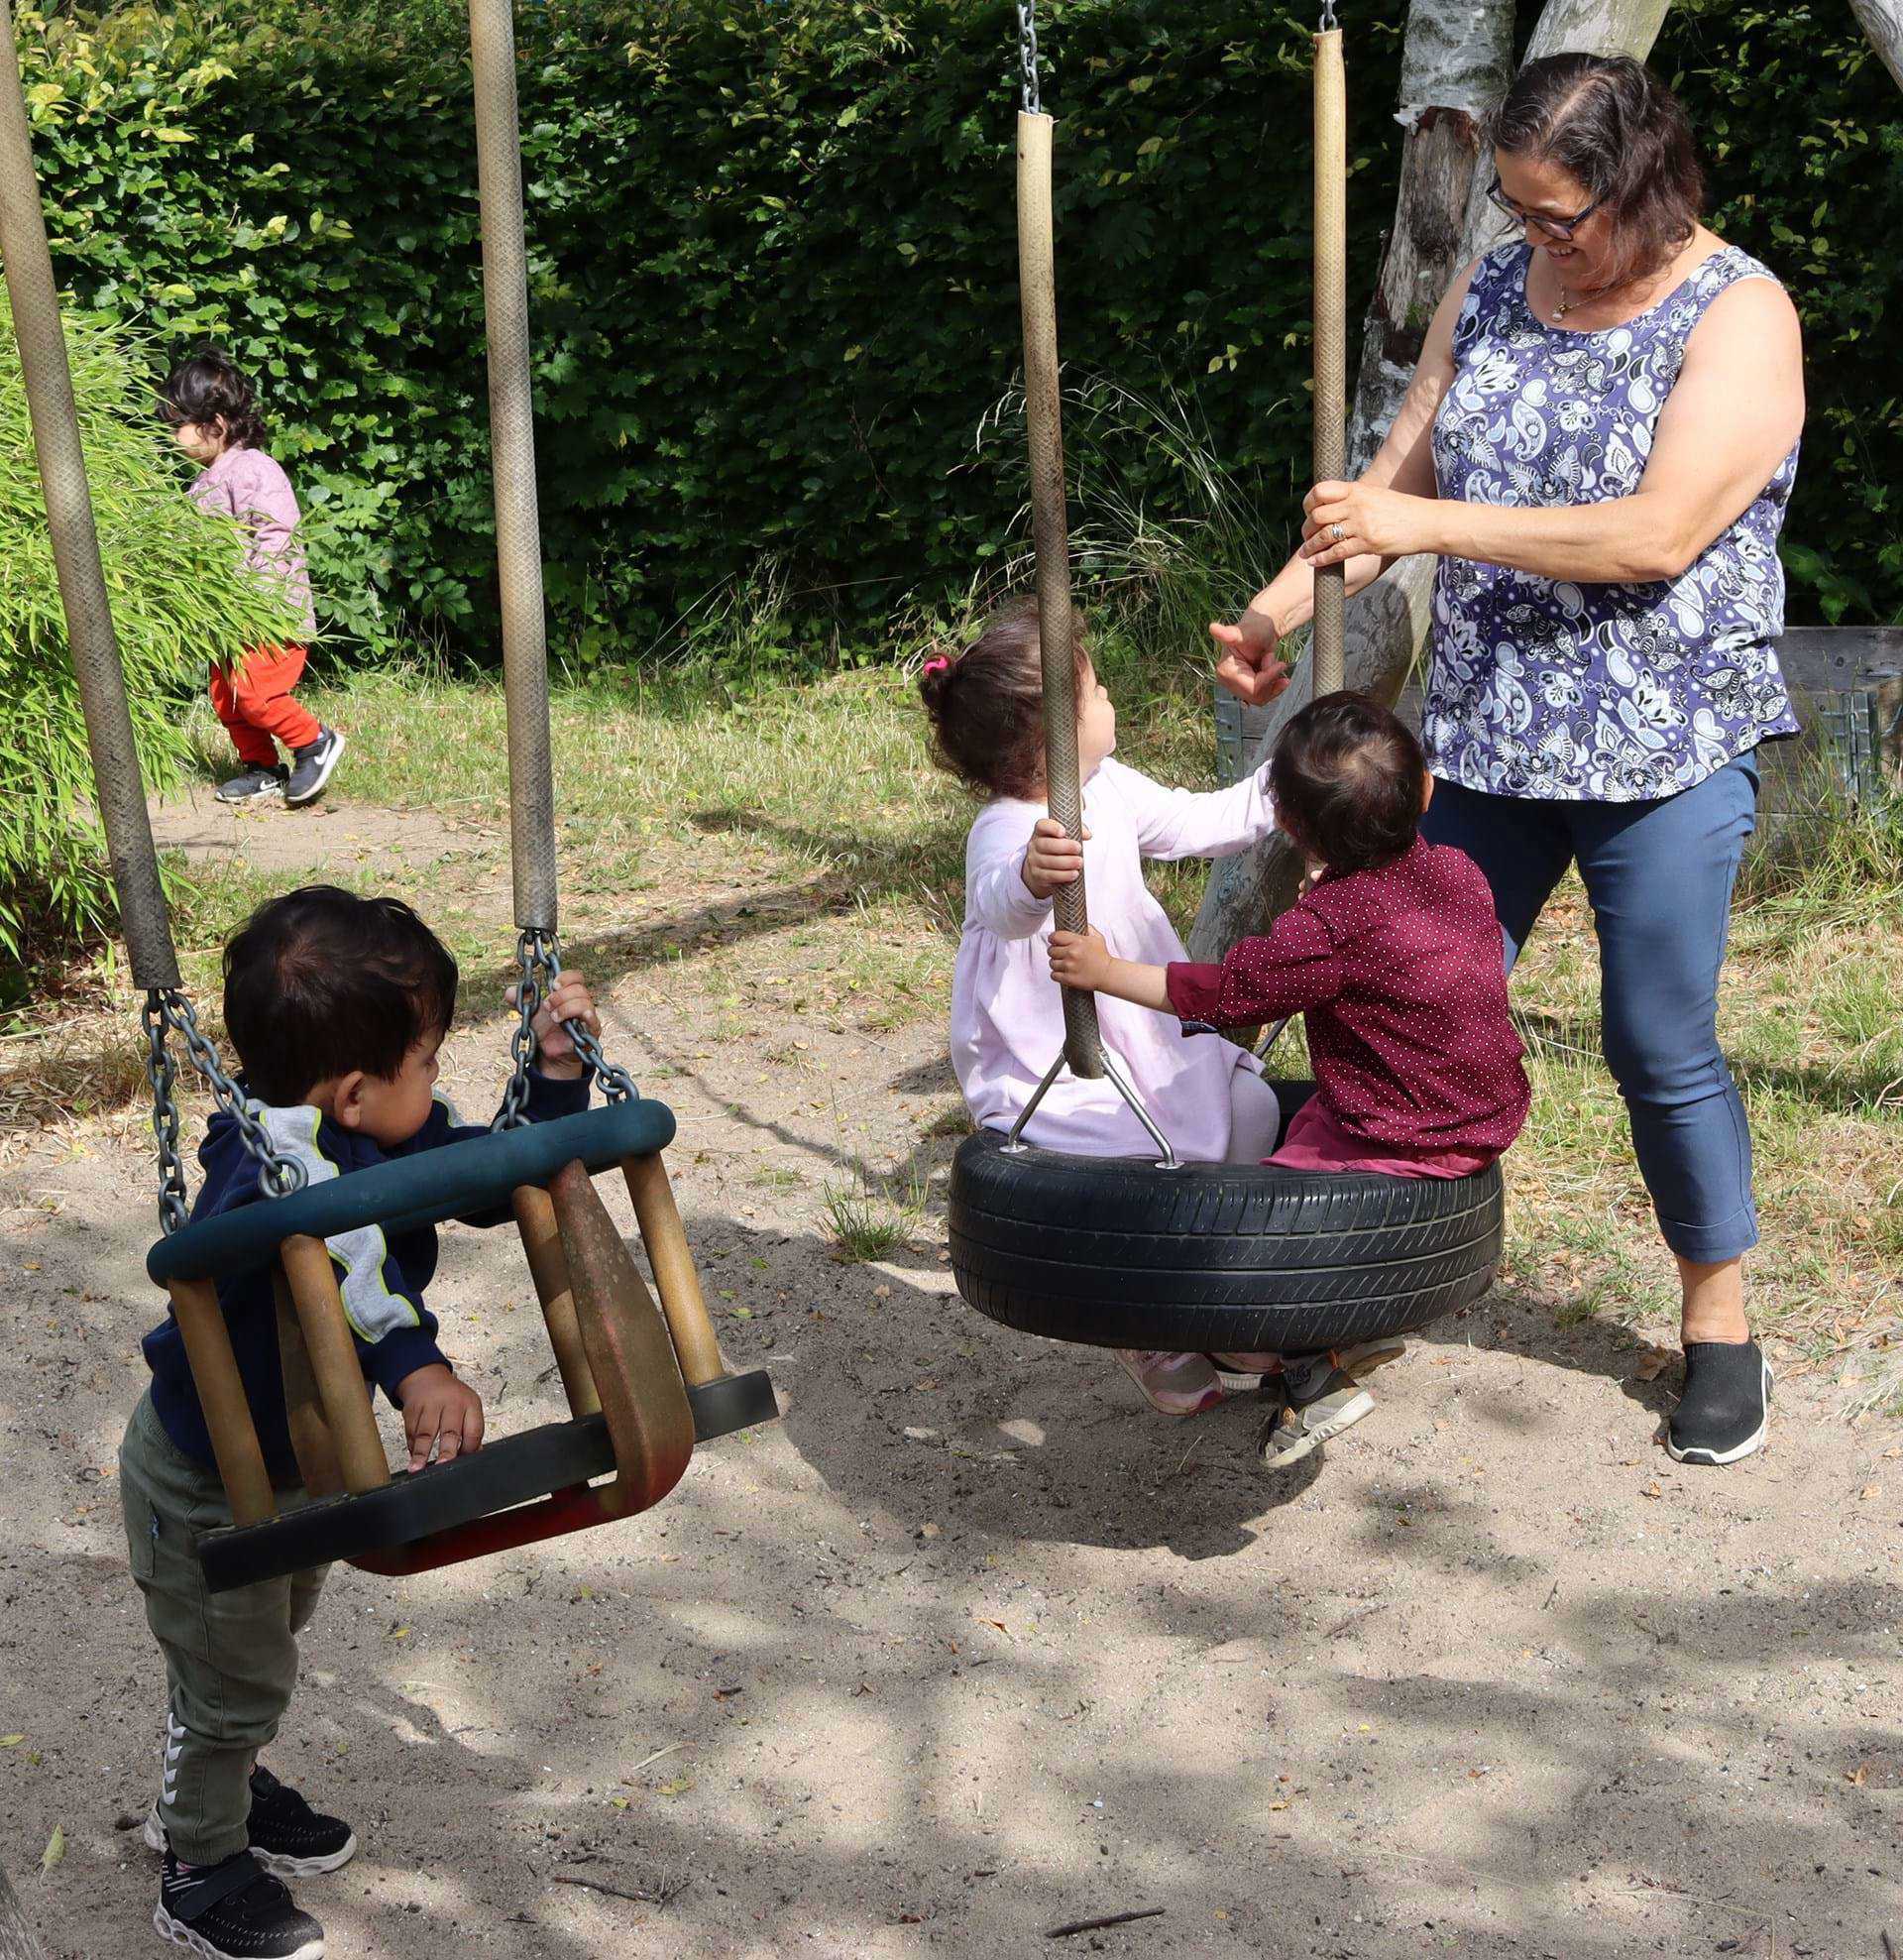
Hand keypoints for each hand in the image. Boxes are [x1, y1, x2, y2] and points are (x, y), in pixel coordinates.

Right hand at [395, 1363, 484, 1470]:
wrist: (426, 1377)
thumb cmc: (451, 1397)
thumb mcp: (469, 1407)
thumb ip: (472, 1431)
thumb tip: (474, 1456)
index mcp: (470, 1404)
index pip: (474, 1430)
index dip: (469, 1450)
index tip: (464, 1465)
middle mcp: (451, 1403)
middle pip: (450, 1431)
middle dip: (446, 1451)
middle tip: (443, 1466)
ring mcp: (429, 1406)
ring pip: (425, 1433)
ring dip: (421, 1453)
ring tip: (417, 1468)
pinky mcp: (411, 1410)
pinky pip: (411, 1433)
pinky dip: (412, 1448)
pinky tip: (413, 1458)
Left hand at [506, 968, 598, 1079]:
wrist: (549, 1053)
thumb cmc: (543, 1030)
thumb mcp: (530, 1014)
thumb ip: (521, 1001)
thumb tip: (509, 992)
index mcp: (569, 994)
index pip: (577, 977)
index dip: (566, 977)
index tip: (552, 985)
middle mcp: (582, 1002)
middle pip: (580, 989)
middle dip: (560, 996)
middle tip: (547, 1006)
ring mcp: (588, 1017)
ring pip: (585, 1002)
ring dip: (566, 1007)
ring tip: (554, 1017)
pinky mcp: (591, 1031)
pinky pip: (593, 1020)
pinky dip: (583, 1016)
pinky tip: (570, 1020)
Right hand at [1021, 816, 1088, 899]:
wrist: (1041, 870)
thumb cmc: (1057, 850)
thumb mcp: (1065, 837)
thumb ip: (1077, 830)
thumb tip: (1087, 835)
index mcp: (1041, 832)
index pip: (1042, 826)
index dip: (1052, 827)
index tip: (1063, 831)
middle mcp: (1034, 845)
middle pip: (1045, 844)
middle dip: (1064, 847)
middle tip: (1078, 848)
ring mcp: (1034, 861)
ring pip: (1048, 861)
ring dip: (1066, 862)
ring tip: (1079, 862)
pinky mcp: (1037, 876)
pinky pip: (1050, 876)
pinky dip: (1064, 875)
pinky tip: (1074, 874)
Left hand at [1048, 926, 1111, 991]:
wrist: (1107, 974)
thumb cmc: (1102, 957)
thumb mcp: (1097, 938)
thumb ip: (1088, 928)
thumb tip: (1082, 922)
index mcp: (1077, 941)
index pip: (1055, 936)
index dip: (1053, 938)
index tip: (1054, 941)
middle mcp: (1072, 953)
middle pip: (1051, 950)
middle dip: (1055, 952)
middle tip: (1060, 954)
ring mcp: (1069, 966)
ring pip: (1051, 963)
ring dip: (1056, 963)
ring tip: (1063, 964)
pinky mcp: (1068, 978)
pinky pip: (1054, 975)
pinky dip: (1057, 974)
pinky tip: (1063, 972)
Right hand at [1209, 611, 1291, 707]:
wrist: (1263, 630)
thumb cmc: (1256, 628)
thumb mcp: (1246, 631)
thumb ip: (1230, 633)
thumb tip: (1213, 628)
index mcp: (1225, 670)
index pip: (1252, 688)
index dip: (1268, 678)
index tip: (1279, 663)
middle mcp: (1227, 681)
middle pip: (1255, 696)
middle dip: (1269, 679)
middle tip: (1271, 659)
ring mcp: (1236, 686)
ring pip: (1260, 698)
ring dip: (1272, 681)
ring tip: (1270, 662)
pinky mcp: (1244, 688)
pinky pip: (1261, 697)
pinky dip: (1273, 687)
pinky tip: (1277, 675)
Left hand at [1299, 479, 1440, 567]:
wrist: (1427, 522)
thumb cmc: (1403, 510)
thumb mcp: (1377, 496)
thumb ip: (1355, 499)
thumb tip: (1335, 507)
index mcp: (1357, 490)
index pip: (1321, 491)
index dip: (1309, 503)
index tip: (1308, 513)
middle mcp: (1357, 504)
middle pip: (1318, 515)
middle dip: (1308, 529)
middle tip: (1307, 537)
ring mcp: (1362, 523)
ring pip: (1324, 535)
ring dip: (1311, 546)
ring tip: (1306, 553)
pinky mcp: (1368, 542)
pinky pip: (1337, 552)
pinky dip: (1322, 559)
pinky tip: (1315, 562)